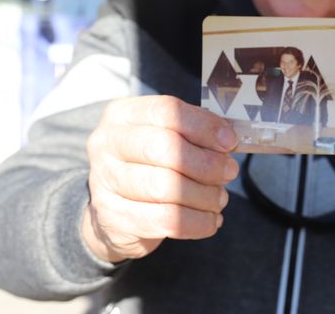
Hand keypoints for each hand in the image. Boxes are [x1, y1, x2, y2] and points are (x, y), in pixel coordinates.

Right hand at [81, 95, 237, 262]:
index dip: (204, 126)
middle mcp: (107, 143)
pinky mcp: (114, 218)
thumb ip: (195, 133)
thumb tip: (228, 141)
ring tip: (219, 198)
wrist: (114, 212)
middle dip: (207, 163)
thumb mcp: (167, 138)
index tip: (230, 142)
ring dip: (205, 195)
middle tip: (229, 172)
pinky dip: (198, 222)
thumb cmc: (149, 166)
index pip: (167, 111)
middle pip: (165, 148)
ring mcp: (105, 182)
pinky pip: (166, 220)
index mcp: (123, 114)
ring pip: (166, 188)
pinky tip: (210, 220)